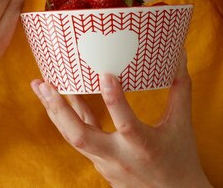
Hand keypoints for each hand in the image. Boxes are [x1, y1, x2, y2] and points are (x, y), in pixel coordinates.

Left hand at [31, 51, 211, 186]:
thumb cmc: (180, 159)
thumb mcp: (182, 125)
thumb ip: (180, 90)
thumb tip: (179, 57)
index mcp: (143, 146)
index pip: (125, 122)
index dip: (114, 99)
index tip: (104, 73)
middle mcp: (119, 157)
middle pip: (81, 136)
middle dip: (60, 109)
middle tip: (45, 84)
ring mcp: (105, 163)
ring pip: (73, 138)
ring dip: (55, 111)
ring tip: (40, 86)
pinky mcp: (100, 164)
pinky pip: (79, 139)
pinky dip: (68, 119)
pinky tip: (59, 100)